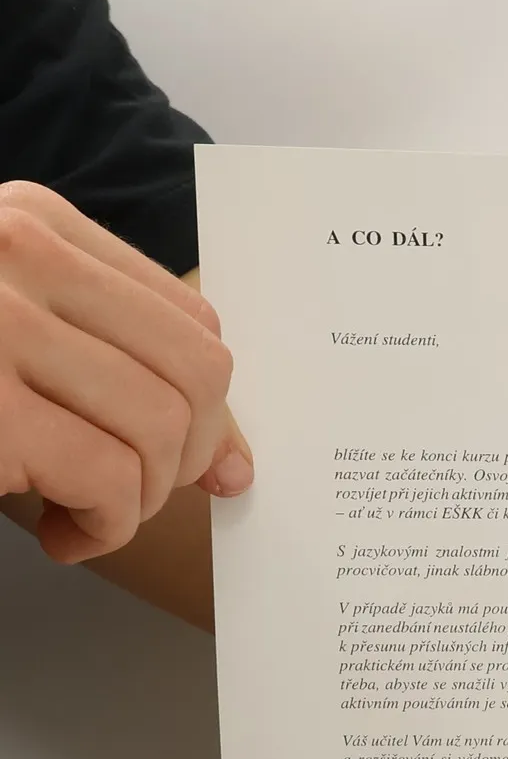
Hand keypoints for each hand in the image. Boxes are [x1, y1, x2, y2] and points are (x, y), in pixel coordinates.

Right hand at [0, 178, 249, 563]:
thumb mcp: (16, 336)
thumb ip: (115, 368)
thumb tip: (234, 467)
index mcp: (31, 222)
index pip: (192, 318)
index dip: (211, 407)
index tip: (184, 459)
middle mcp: (15, 252)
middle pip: (197, 371)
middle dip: (186, 457)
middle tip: (133, 494)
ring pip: (161, 428)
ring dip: (139, 500)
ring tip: (87, 515)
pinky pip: (109, 479)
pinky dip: (105, 529)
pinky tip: (62, 536)